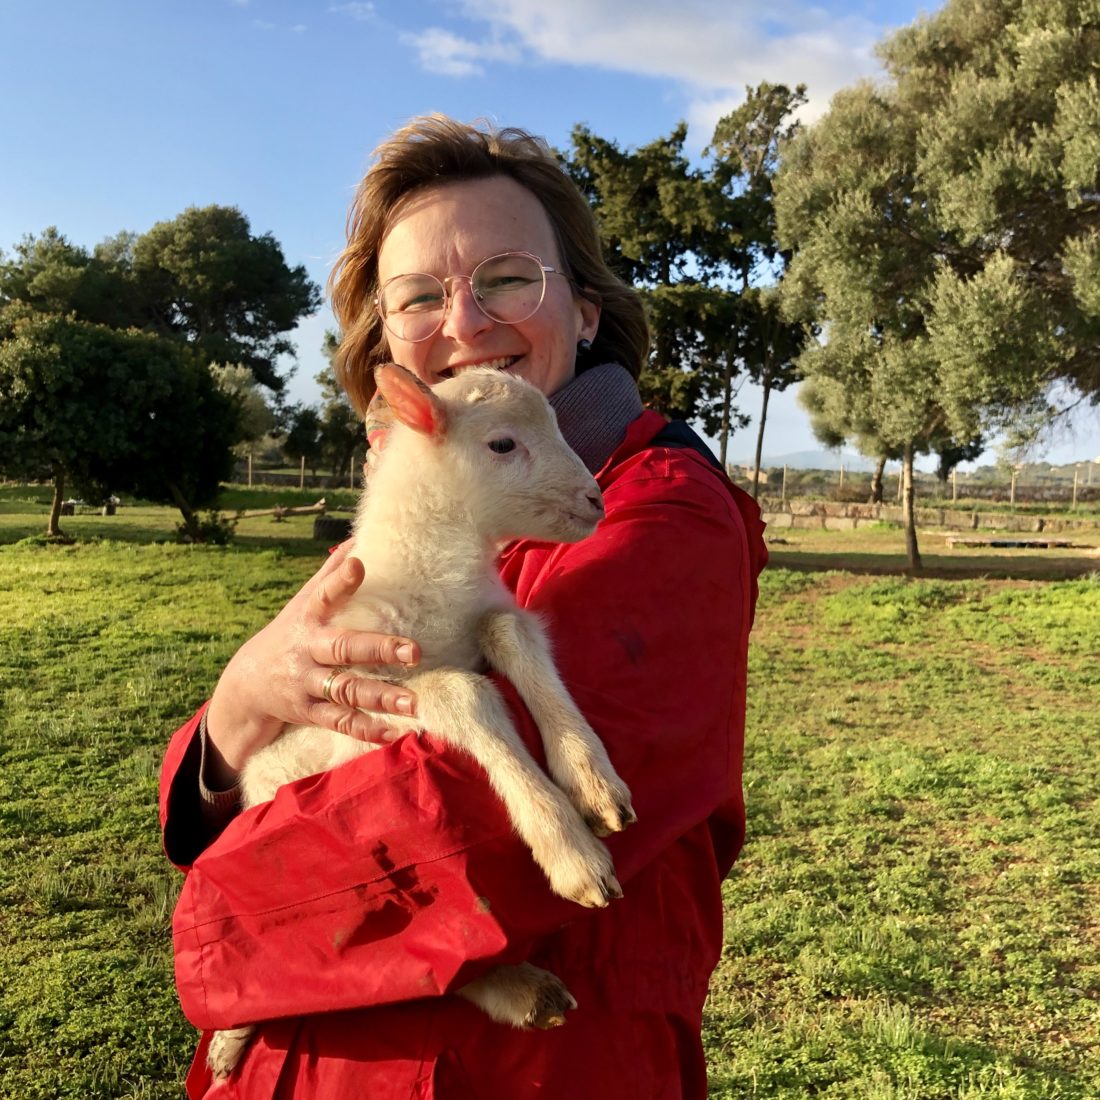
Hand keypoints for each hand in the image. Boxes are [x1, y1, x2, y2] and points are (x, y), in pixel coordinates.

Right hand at [204, 543, 420, 787]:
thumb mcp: (304, 603)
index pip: (323, 595)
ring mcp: (307, 683)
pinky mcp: (309, 712)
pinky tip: (394, 731)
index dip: (340, 580)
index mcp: (308, 618)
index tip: (358, 564)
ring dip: (381, 696)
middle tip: (415, 651)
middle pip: (344, 648)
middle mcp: (307, 650)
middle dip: (379, 649)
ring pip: (346, 690)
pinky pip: (340, 722)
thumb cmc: (290, 634)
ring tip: (414, 702)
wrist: (246, 685)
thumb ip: (331, 576)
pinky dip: (367, 729)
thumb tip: (358, 538)